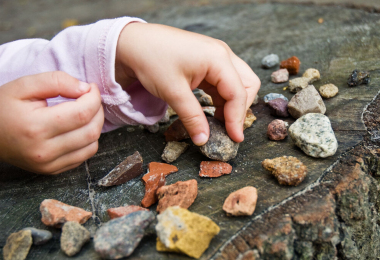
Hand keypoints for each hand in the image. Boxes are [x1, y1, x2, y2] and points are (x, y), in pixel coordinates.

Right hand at [0, 72, 103, 173]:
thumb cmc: (2, 108)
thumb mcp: (23, 85)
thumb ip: (55, 81)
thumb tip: (84, 88)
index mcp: (36, 127)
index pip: (82, 113)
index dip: (94, 97)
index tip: (90, 87)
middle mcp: (44, 151)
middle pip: (91, 130)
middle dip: (98, 110)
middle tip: (90, 98)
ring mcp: (49, 165)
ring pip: (92, 145)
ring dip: (96, 125)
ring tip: (85, 111)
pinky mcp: (52, 171)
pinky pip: (85, 156)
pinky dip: (88, 140)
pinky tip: (78, 127)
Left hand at [115, 23, 259, 144]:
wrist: (132, 42)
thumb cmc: (151, 61)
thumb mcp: (173, 93)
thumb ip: (193, 118)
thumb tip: (203, 140)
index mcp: (218, 58)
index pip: (238, 93)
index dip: (237, 119)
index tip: (234, 139)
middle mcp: (222, 54)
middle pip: (247, 84)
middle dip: (240, 108)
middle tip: (227, 129)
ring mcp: (216, 55)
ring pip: (237, 83)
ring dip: (231, 103)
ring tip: (218, 123)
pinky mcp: (207, 60)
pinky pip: (224, 81)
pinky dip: (221, 97)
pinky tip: (211, 110)